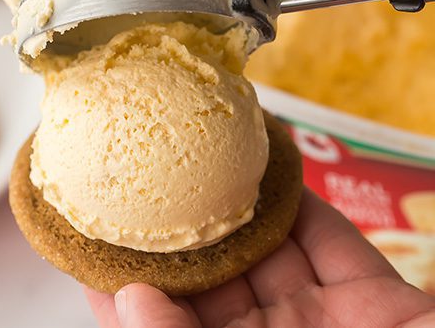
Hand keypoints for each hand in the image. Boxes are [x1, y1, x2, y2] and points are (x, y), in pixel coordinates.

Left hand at [85, 188, 434, 327]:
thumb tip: (129, 300)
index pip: (160, 322)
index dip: (123, 280)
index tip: (92, 231)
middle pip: (209, 277)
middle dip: (179, 227)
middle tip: (142, 171)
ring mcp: (319, 322)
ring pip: (263, 248)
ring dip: (233, 201)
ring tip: (196, 153)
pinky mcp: (371, 299)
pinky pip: (326, 236)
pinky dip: (296, 196)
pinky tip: (267, 158)